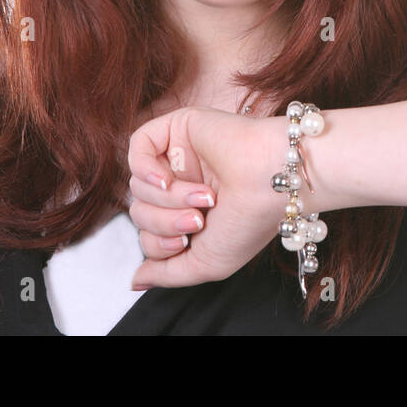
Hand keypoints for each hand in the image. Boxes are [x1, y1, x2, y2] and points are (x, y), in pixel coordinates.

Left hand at [126, 106, 288, 288]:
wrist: (271, 182)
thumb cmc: (248, 222)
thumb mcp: (206, 264)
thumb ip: (167, 273)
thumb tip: (136, 280)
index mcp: (191, 213)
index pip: (148, 234)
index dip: (158, 243)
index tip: (187, 241)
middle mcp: (184, 184)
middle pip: (141, 211)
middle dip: (164, 223)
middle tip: (198, 219)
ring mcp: (181, 155)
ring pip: (139, 184)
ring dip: (168, 199)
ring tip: (205, 196)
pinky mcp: (180, 127)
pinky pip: (138, 147)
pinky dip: (145, 169)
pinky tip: (166, 178)